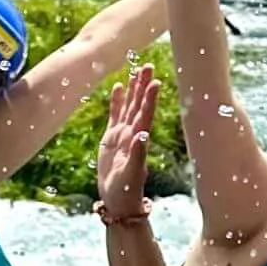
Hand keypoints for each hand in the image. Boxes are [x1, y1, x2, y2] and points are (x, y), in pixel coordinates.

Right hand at [94, 65, 159, 226]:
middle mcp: (132, 133)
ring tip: (135, 70)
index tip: (155, 81)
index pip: (146, 114)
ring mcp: (122, 134)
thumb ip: (137, 154)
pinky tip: (117, 86)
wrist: (118, 200)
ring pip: (128, 106)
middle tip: (148, 66)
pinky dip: (117, 101)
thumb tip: (142, 135)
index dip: (150, 98)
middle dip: (142, 86)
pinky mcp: (111, 138)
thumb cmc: (126, 190)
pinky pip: (115, 115)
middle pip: (138, 105)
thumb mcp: (131, 173)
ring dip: (132, 89)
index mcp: (138, 139)